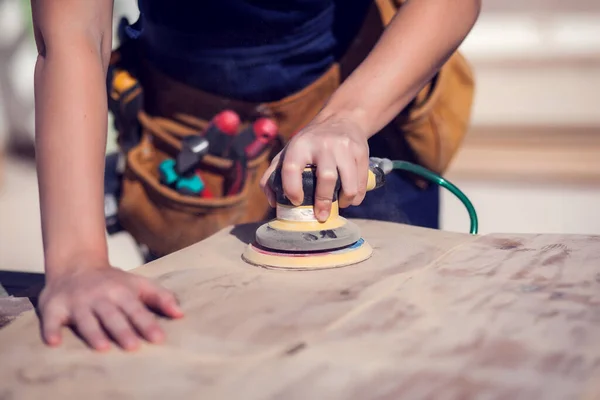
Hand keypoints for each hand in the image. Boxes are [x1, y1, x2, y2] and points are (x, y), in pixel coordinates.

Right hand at [38, 263, 183, 351]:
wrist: (76, 264)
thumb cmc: (112, 282)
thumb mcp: (138, 284)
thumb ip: (160, 297)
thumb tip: (181, 314)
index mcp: (121, 292)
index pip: (136, 309)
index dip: (147, 324)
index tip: (158, 338)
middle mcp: (99, 297)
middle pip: (112, 316)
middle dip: (123, 331)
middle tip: (133, 347)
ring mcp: (77, 302)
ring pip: (86, 319)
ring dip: (93, 333)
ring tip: (102, 347)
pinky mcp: (54, 306)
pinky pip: (50, 319)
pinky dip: (51, 330)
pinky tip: (54, 343)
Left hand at [260, 115, 369, 221]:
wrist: (342, 119)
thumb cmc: (310, 143)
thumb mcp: (288, 151)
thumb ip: (272, 175)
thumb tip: (273, 202)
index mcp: (300, 145)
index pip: (291, 168)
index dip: (292, 189)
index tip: (296, 201)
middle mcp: (323, 144)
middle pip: (326, 178)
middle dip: (324, 202)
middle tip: (321, 216)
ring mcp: (344, 148)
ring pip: (348, 183)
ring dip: (345, 201)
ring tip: (340, 205)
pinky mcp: (361, 152)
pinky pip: (361, 182)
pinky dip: (357, 196)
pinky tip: (350, 198)